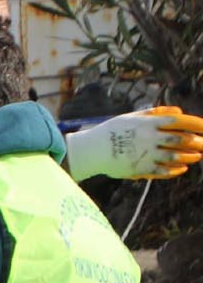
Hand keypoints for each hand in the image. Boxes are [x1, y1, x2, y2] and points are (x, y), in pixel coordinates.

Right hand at [65, 106, 202, 181]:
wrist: (90, 150)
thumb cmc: (111, 131)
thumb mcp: (131, 117)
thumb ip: (155, 113)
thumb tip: (179, 111)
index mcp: (148, 123)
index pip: (179, 121)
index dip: (196, 124)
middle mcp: (149, 138)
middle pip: (180, 139)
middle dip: (197, 142)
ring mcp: (145, 154)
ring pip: (175, 156)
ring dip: (189, 156)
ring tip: (198, 156)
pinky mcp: (140, 169)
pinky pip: (162, 171)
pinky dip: (174, 170)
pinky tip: (182, 168)